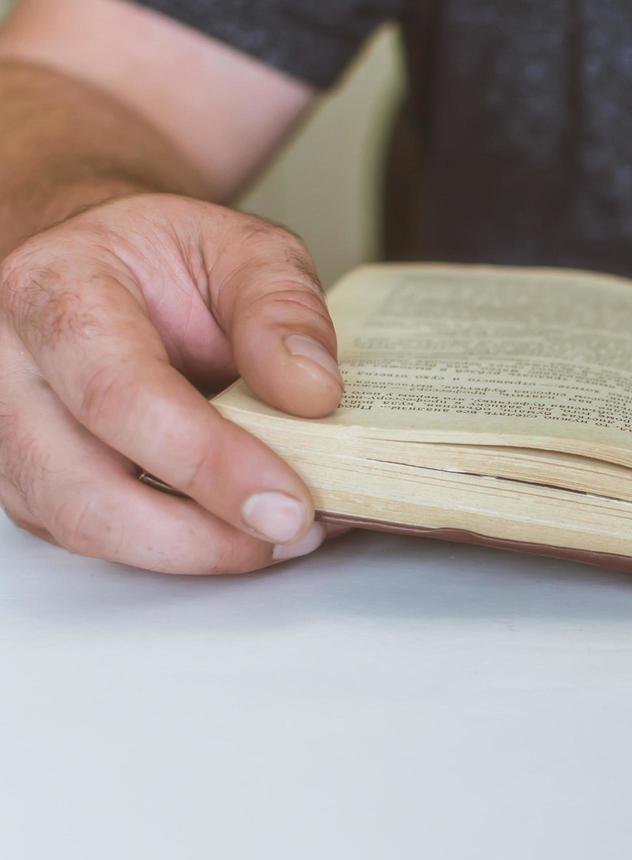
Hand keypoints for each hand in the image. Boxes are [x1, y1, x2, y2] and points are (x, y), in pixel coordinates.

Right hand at [0, 193, 341, 571]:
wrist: (103, 262)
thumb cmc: (167, 260)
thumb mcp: (244, 249)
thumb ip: (282, 306)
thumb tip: (312, 392)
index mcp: (54, 289)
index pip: (119, 394)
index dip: (208, 462)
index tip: (288, 503)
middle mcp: (9, 368)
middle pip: (82, 489)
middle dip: (199, 536)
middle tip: (292, 533)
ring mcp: (9, 433)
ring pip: (83, 527)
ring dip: (194, 550)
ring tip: (282, 533)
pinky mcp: (29, 482)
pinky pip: (97, 537)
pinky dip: (177, 547)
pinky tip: (242, 528)